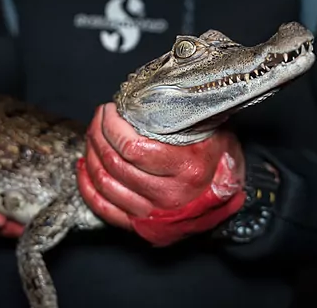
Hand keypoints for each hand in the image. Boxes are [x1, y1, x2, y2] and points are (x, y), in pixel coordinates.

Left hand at [78, 103, 246, 246]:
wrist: (231, 201)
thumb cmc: (221, 160)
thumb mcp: (216, 131)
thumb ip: (188, 115)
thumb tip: (156, 90)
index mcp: (186, 169)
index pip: (131, 147)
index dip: (111, 125)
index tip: (110, 109)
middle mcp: (168, 195)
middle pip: (113, 163)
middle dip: (98, 133)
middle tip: (99, 117)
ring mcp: (152, 214)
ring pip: (104, 183)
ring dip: (91, 154)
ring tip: (92, 135)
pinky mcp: (140, 226)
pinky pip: (103, 208)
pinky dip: (87, 186)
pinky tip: (84, 166)